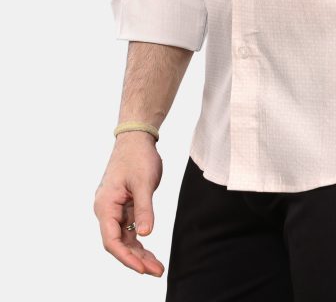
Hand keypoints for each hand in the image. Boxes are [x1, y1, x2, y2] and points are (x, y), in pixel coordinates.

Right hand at [93, 132, 164, 275]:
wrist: (136, 137)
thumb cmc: (137, 156)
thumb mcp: (144, 182)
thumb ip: (144, 208)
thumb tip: (146, 234)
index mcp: (105, 205)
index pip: (112, 240)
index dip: (126, 257)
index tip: (143, 269)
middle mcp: (106, 210)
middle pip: (118, 243)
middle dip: (136, 259)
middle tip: (157, 271)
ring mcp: (114, 209)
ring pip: (125, 239)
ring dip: (139, 253)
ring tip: (157, 267)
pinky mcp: (123, 207)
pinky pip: (130, 229)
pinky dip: (140, 241)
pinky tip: (150, 252)